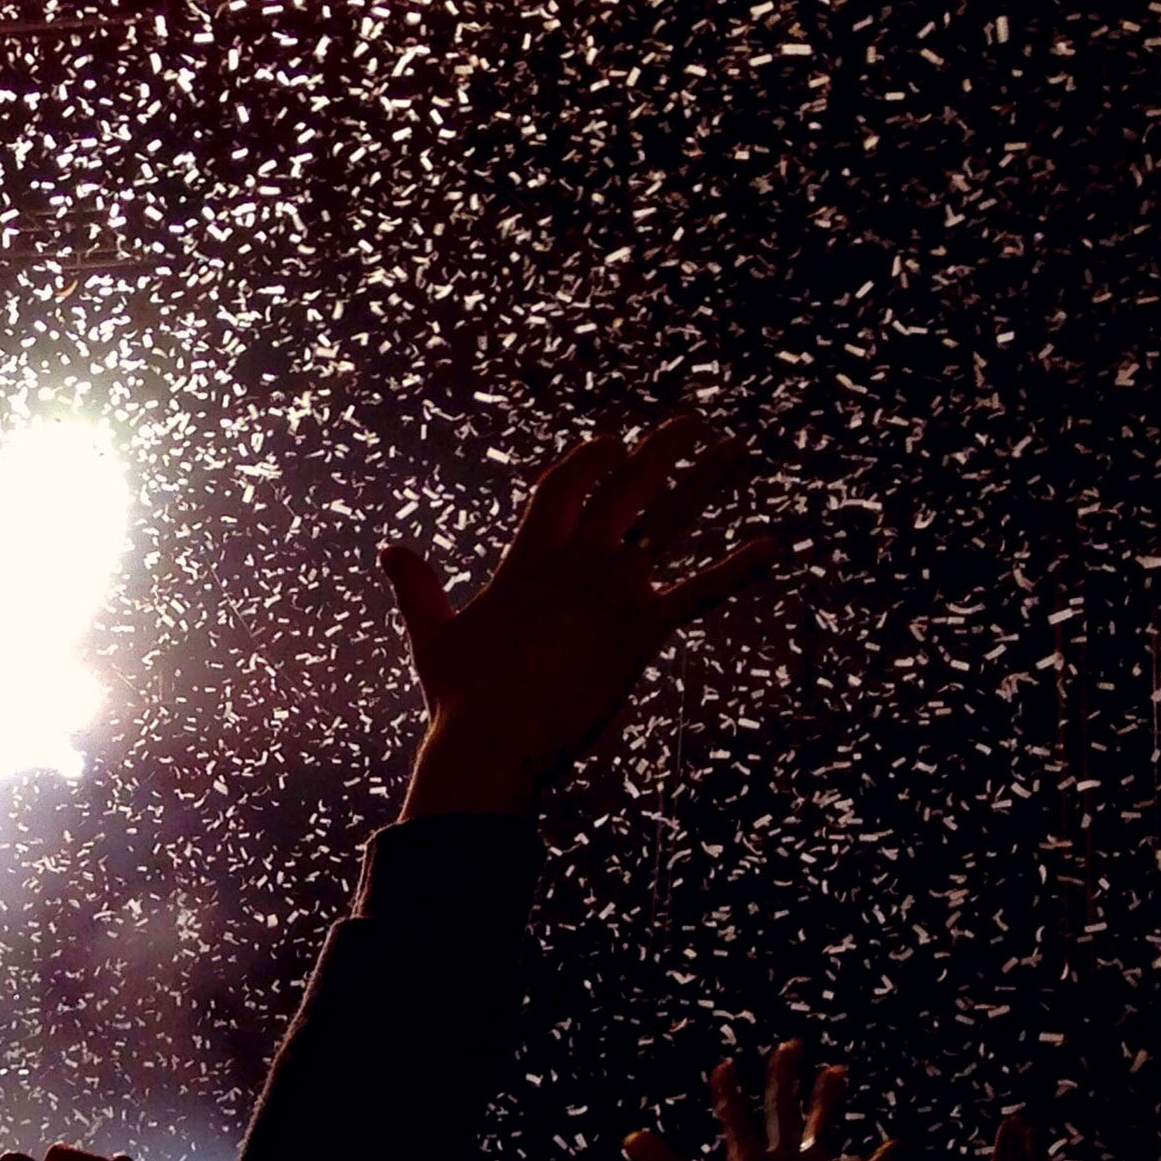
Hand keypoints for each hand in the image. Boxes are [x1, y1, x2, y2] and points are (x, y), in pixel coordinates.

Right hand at [386, 416, 784, 817]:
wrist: (493, 738)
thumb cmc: (457, 693)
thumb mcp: (431, 631)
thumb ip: (417, 586)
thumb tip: (387, 548)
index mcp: (527, 556)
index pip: (563, 486)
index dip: (588, 460)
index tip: (612, 441)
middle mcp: (576, 561)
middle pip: (625, 487)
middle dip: (659, 452)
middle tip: (690, 423)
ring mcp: (612, 591)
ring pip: (669, 520)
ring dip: (706, 482)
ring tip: (737, 452)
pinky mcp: (642, 629)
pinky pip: (700, 590)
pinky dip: (737, 566)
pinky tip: (772, 544)